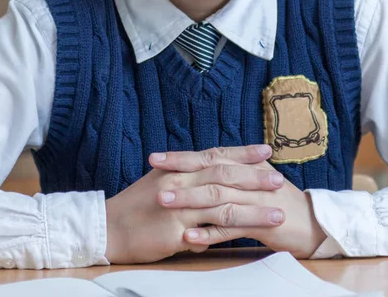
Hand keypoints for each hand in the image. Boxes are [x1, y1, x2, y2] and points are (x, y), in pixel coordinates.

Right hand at [105, 145, 284, 263]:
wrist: (109, 226)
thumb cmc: (135, 205)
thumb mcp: (162, 182)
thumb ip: (188, 180)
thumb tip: (209, 180)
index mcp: (179, 168)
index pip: (216, 155)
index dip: (242, 152)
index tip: (266, 150)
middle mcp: (181, 181)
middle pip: (224, 175)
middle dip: (255, 177)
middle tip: (279, 178)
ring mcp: (178, 205)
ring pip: (223, 204)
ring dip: (254, 208)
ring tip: (278, 212)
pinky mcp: (175, 230)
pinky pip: (208, 232)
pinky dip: (231, 233)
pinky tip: (252, 236)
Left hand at [151, 146, 325, 258]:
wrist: (313, 223)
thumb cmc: (278, 202)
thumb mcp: (254, 181)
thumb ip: (231, 172)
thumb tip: (202, 165)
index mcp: (245, 165)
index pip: (209, 156)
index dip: (182, 156)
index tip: (155, 157)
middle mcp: (249, 178)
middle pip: (210, 172)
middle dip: (180, 173)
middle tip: (154, 174)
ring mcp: (256, 200)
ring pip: (217, 198)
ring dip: (189, 201)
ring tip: (164, 203)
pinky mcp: (262, 223)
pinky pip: (231, 228)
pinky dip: (208, 233)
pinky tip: (189, 237)